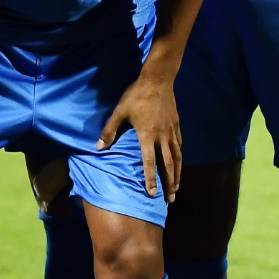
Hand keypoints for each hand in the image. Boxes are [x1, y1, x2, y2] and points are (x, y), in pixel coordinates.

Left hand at [101, 69, 180, 200]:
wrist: (158, 80)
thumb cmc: (136, 95)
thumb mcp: (119, 112)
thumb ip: (109, 130)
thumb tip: (99, 147)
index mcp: (147, 135)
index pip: (149, 162)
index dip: (150, 179)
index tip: (152, 193)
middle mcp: (162, 137)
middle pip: (168, 165)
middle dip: (169, 183)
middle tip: (169, 199)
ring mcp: (171, 132)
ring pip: (177, 158)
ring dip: (177, 174)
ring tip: (177, 188)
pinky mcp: (176, 126)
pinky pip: (179, 147)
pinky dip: (180, 159)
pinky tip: (179, 165)